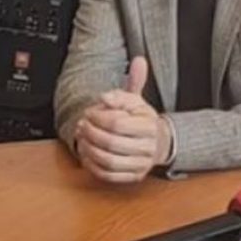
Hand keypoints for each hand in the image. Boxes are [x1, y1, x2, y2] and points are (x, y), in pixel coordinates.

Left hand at [75, 56, 170, 183]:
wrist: (159, 143)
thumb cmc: (142, 120)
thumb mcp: (138, 99)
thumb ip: (134, 81)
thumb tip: (137, 63)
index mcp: (149, 126)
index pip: (118, 123)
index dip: (98, 117)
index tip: (89, 112)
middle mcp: (148, 147)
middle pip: (111, 142)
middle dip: (91, 133)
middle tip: (81, 125)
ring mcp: (141, 164)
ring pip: (109, 161)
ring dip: (89, 150)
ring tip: (82, 139)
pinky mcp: (133, 177)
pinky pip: (109, 175)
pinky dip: (94, 166)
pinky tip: (87, 154)